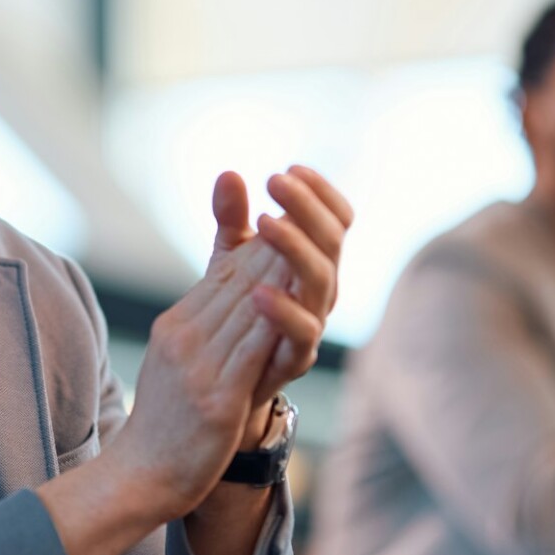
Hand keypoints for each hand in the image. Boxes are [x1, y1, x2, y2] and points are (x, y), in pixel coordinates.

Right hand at [114, 234, 293, 520]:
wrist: (141, 474)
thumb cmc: (166, 418)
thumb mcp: (176, 357)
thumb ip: (205, 317)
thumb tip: (233, 285)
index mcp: (176, 325)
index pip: (225, 275)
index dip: (263, 246)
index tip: (296, 220)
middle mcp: (185, 339)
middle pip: (240, 283)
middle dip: (278, 248)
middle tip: (312, 217)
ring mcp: (199, 368)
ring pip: (250, 310)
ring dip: (284, 274)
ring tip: (315, 246)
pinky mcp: (217, 400)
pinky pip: (252, 353)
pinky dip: (277, 322)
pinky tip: (299, 302)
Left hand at [206, 166, 354, 443]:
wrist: (219, 386)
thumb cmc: (233, 316)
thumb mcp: (228, 263)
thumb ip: (231, 221)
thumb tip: (228, 174)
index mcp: (311, 261)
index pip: (336, 218)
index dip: (319, 192)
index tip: (289, 168)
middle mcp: (320, 290)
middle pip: (333, 241)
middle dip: (307, 207)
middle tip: (276, 180)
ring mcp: (311, 325)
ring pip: (321, 281)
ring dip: (296, 247)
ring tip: (267, 221)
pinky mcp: (293, 360)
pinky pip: (301, 335)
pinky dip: (283, 312)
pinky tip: (257, 291)